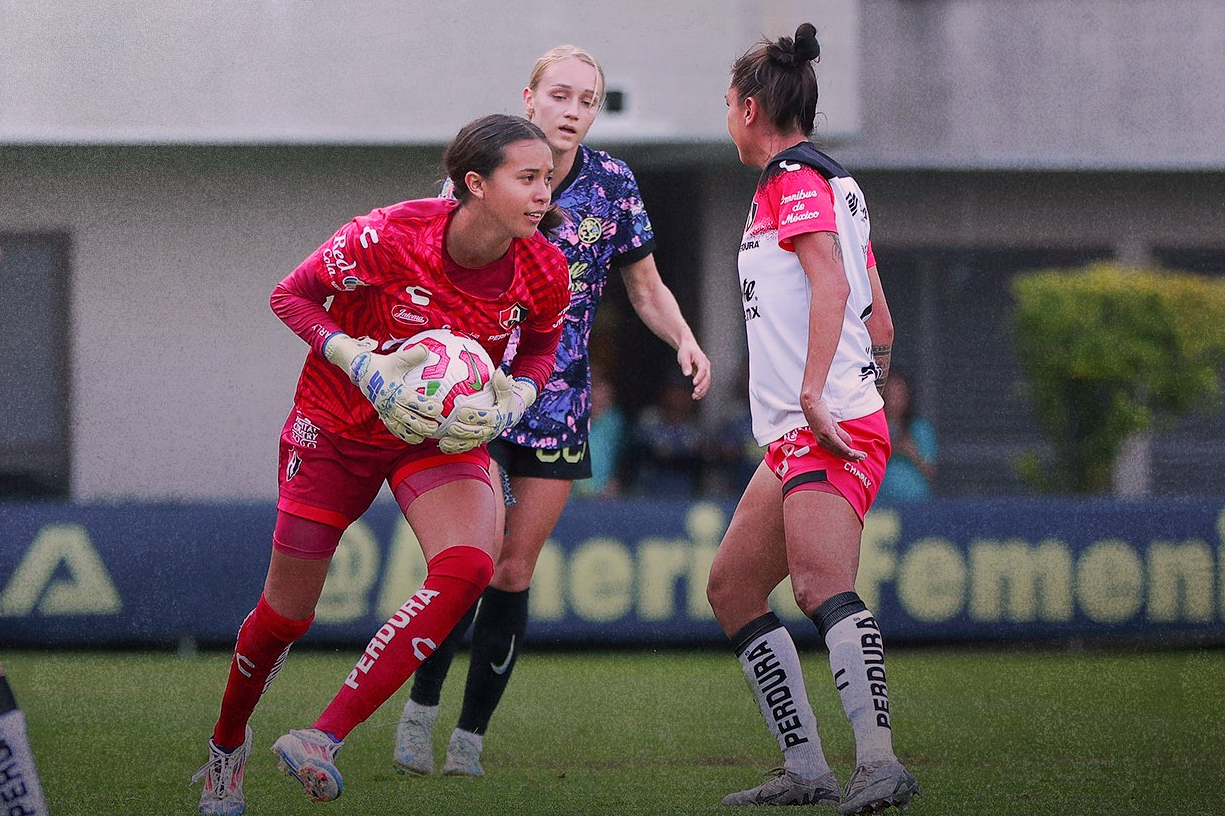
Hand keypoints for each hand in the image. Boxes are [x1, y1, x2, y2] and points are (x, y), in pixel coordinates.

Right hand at [322, 332, 442, 443]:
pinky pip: (393, 429)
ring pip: (400, 427)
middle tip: (436, 427)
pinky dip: (404, 436)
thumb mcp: (397, 358)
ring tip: (426, 437)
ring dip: (413, 434)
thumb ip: (413, 355)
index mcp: (394, 390)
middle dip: (422, 425)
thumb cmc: (384, 365)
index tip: (439, 407)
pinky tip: (416, 439)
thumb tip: (428, 349)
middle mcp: (389, 404)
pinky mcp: (383, 416)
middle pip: (407, 419)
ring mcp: (385, 412)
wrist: (362, 372)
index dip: (426, 406)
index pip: (412, 401)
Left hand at [438, 371, 537, 453]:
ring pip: (470, 443)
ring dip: (456, 444)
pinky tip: (442, 445)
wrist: (509, 414)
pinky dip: (454, 448)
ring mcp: (482, 437)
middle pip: (477, 433)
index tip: (461, 411)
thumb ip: (502, 384)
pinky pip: (464, 447)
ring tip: (444, 441)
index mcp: (498, 417)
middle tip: (451, 427)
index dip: (474, 416)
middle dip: (464, 431)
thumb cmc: (503, 399)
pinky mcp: (476, 441)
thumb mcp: (506, 390)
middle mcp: (490, 430)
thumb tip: (498, 373)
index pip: (487, 417)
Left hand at [677, 339, 711, 399]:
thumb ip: (686, 364)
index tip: (694, 383)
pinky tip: (696, 396)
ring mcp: (706, 371)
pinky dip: (701, 390)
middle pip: (707, 377)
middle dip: (702, 386)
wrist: (688, 347)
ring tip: (695, 396)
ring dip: (702, 390)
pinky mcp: (703, 375)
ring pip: (707, 382)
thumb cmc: (686, 350)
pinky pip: (704, 384)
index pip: (703, 369)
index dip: (699, 377)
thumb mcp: (684, 356)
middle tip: (696, 392)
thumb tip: (687, 374)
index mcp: (702, 360)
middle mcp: (706, 366)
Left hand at [803, 398, 865, 461]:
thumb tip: (848, 442)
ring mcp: (824, 438)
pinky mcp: (827, 432)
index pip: (837, 452)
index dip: (847, 457)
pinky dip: (845, 449)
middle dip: (852, 457)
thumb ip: (840, 434)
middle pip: (839, 453)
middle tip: (862, 459)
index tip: (856, 459)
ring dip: (852, 454)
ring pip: (840, 450)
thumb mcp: (832, 425)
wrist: (811, 404)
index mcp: (823, 442)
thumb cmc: (820, 414)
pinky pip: (838, 443)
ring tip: (861, 456)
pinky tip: (851, 452)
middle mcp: (822, 442)